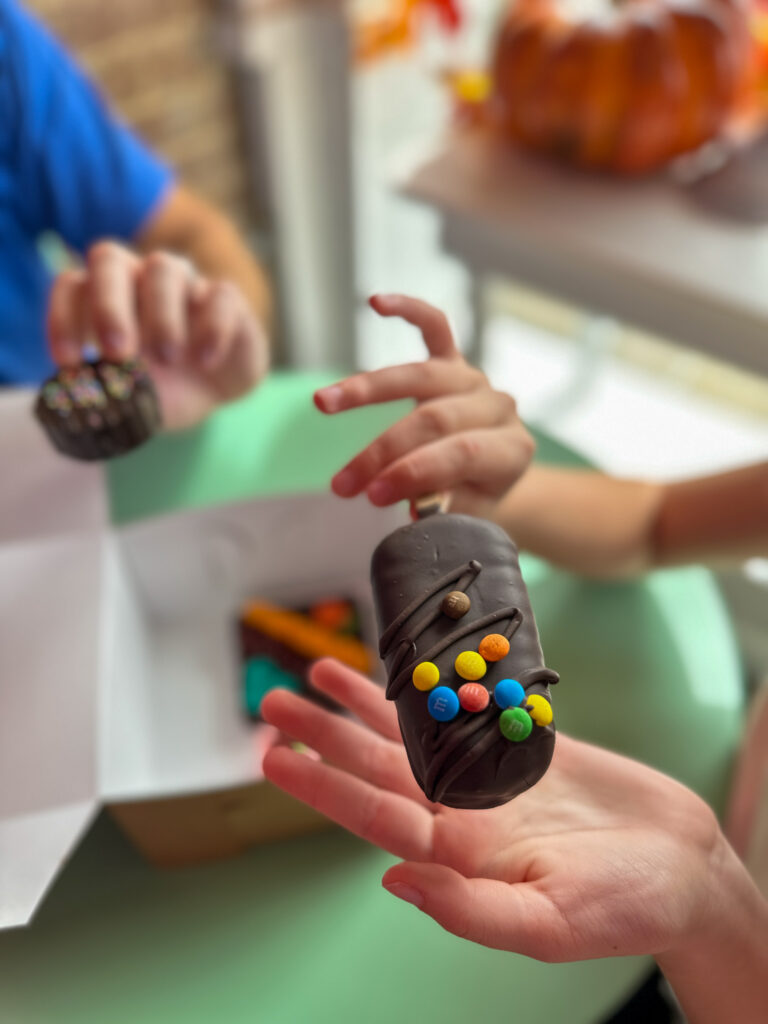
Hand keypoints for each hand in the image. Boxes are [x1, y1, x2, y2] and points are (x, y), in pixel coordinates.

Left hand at [46, 241, 268, 429]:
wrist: (213, 395)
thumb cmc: (161, 387)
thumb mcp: (133, 399)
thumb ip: (110, 394)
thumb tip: (86, 398)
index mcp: (104, 297)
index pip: (72, 288)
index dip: (64, 320)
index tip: (70, 362)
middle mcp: (138, 279)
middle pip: (108, 259)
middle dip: (108, 306)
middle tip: (117, 352)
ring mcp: (183, 283)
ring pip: (164, 268)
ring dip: (160, 316)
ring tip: (168, 359)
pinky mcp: (225, 298)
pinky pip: (219, 295)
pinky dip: (211, 327)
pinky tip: (206, 361)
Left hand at [261, 660, 757, 964]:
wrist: (684, 865)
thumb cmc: (626, 908)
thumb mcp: (549, 923)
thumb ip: (470, 909)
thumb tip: (392, 880)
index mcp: (458, 855)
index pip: (372, 814)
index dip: (319, 786)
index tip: (273, 758)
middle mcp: (460, 811)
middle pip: (374, 764)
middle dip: (322, 733)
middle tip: (271, 702)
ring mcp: (488, 774)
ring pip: (409, 731)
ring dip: (360, 704)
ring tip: (315, 670)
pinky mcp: (520, 743)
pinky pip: (462, 706)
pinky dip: (429, 685)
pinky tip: (399, 668)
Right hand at [314, 295, 533, 515]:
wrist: (494, 476)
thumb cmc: (474, 498)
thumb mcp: (465, 514)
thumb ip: (443, 505)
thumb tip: (410, 504)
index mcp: (511, 449)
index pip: (461, 453)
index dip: (415, 472)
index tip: (372, 497)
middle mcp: (498, 407)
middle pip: (435, 418)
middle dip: (383, 451)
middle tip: (343, 483)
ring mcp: (476, 380)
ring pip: (421, 376)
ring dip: (367, 390)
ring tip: (322, 403)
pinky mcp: (455, 361)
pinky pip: (435, 327)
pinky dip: (408, 310)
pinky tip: (374, 302)